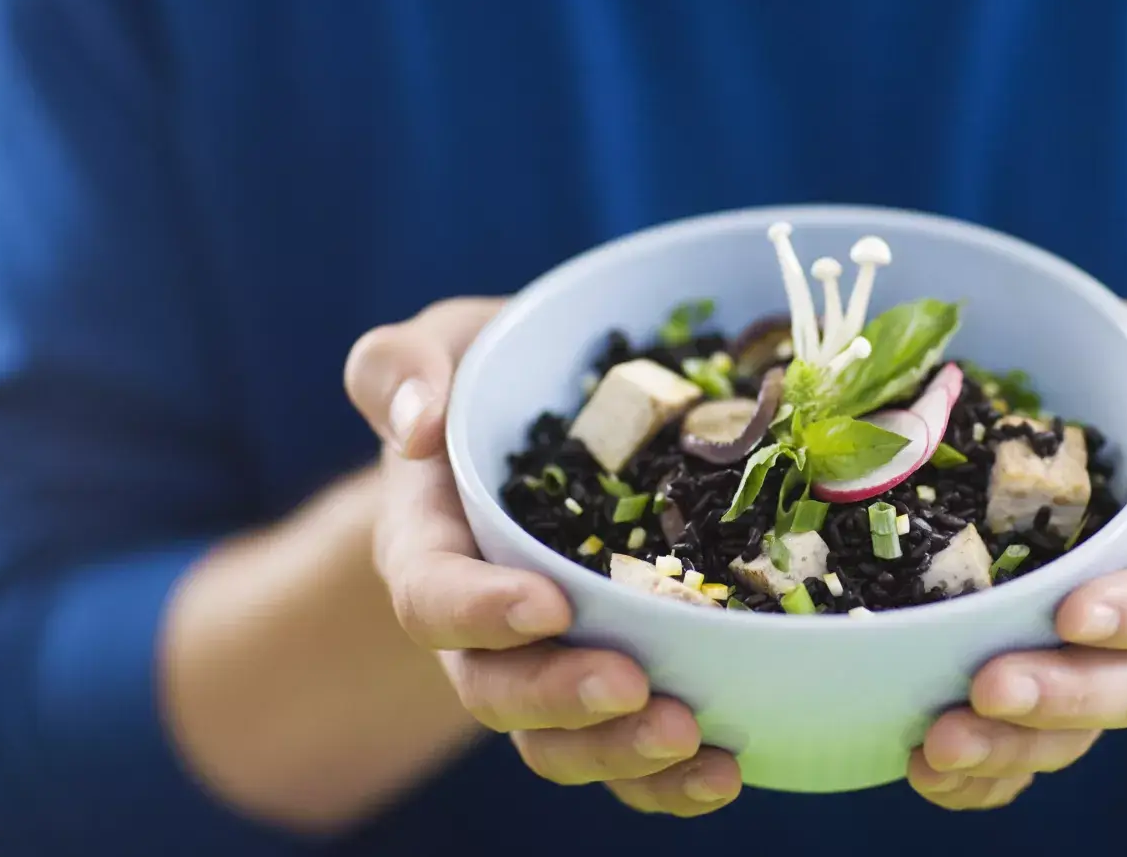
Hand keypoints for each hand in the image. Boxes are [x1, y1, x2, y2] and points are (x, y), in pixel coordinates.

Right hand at [345, 298, 741, 816]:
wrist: (542, 429)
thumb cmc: (490, 380)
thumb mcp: (443, 346)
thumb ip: (401, 369)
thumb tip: (418, 427)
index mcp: (430, 544)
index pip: (431, 597)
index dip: (481, 613)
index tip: (548, 603)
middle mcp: (478, 624)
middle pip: (496, 692)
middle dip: (562, 699)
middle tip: (635, 687)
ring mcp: (544, 663)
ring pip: (560, 743)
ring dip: (622, 757)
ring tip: (698, 743)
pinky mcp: (609, 683)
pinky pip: (624, 755)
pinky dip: (669, 780)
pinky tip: (726, 769)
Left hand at [910, 302, 1126, 808]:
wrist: (1086, 421)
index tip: (1075, 612)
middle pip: (1125, 686)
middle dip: (1060, 698)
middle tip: (987, 688)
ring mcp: (1080, 657)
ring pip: (1063, 731)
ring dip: (1006, 748)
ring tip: (936, 745)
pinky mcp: (1023, 673)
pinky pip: (1011, 747)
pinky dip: (973, 774)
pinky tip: (919, 768)